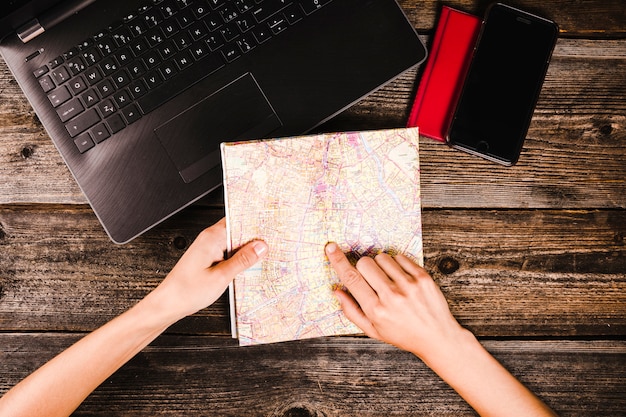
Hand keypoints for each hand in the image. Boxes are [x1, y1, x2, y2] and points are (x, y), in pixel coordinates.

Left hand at [156, 218, 267, 319]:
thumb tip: (261, 246)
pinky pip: (229, 253)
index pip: (240, 220)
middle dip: (255, 238)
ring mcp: (209, 248)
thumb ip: (243, 260)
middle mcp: (210, 239)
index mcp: (212, 237)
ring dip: (247, 251)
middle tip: (273, 246)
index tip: (272, 227)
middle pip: (239, 231)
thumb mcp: (221, 276)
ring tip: (263, 258)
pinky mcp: (209, 258)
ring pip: (235, 243)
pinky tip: (247, 267)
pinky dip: (239, 258)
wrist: (168, 304)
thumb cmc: (187, 291)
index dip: (257, 223)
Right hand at [325, 243, 464, 360]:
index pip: (351, 278)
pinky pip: (400, 257)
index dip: (338, 260)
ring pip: (382, 257)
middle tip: (372, 280)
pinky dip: (396, 264)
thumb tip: (337, 291)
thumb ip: (352, 311)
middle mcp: (391, 296)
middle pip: (365, 263)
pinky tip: (401, 279)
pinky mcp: (422, 277)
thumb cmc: (402, 334)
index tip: (331, 247)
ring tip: (389, 281)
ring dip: (380, 265)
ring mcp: (408, 285)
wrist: (437, 337)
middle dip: (363, 268)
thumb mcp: (373, 331)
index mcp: (375, 310)